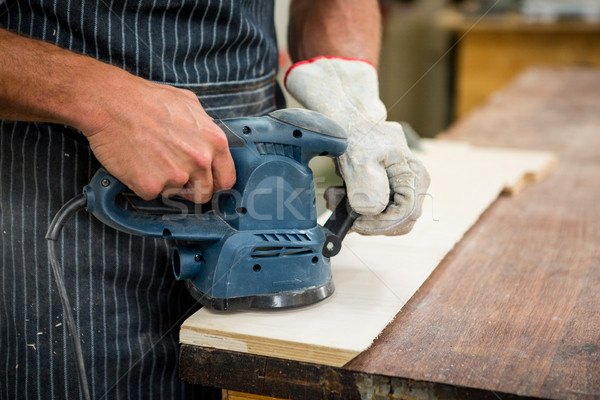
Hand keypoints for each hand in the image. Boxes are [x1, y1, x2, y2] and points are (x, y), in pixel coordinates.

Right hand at [80, 73, 235, 202]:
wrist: (111, 103)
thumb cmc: (147, 99)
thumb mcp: (190, 104)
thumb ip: (205, 128)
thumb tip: (209, 142)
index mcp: (214, 142)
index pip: (227, 179)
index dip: (216, 184)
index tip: (209, 185)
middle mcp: (200, 161)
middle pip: (204, 193)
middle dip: (191, 187)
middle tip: (173, 172)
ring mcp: (176, 176)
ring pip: (176, 193)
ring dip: (166, 183)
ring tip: (152, 158)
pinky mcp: (151, 186)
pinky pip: (151, 193)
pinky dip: (143, 183)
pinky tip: (138, 162)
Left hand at [285, 56, 429, 234]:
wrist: (347, 119)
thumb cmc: (356, 134)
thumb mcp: (359, 159)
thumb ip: (367, 187)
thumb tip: (372, 210)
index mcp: (415, 176)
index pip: (405, 216)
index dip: (379, 224)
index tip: (354, 220)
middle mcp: (414, 185)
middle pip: (398, 223)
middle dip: (367, 221)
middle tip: (342, 206)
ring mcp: (402, 189)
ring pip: (385, 220)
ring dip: (357, 214)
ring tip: (335, 195)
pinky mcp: (388, 192)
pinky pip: (376, 212)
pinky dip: (355, 208)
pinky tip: (339, 194)